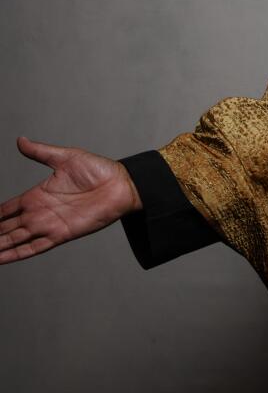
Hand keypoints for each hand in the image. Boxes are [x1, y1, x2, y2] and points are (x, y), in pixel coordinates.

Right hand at [0, 137, 141, 263]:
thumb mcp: (65, 157)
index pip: (4, 210)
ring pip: (13, 240)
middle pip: (4, 228)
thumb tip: (20, 140)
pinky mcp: (60, 235)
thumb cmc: (98, 170)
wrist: (122, 184)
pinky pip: (32, 248)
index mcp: (36, 196)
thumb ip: (40, 152)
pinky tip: (0, 259)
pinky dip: (15, 255)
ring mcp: (47, 225)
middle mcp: (38, 213)